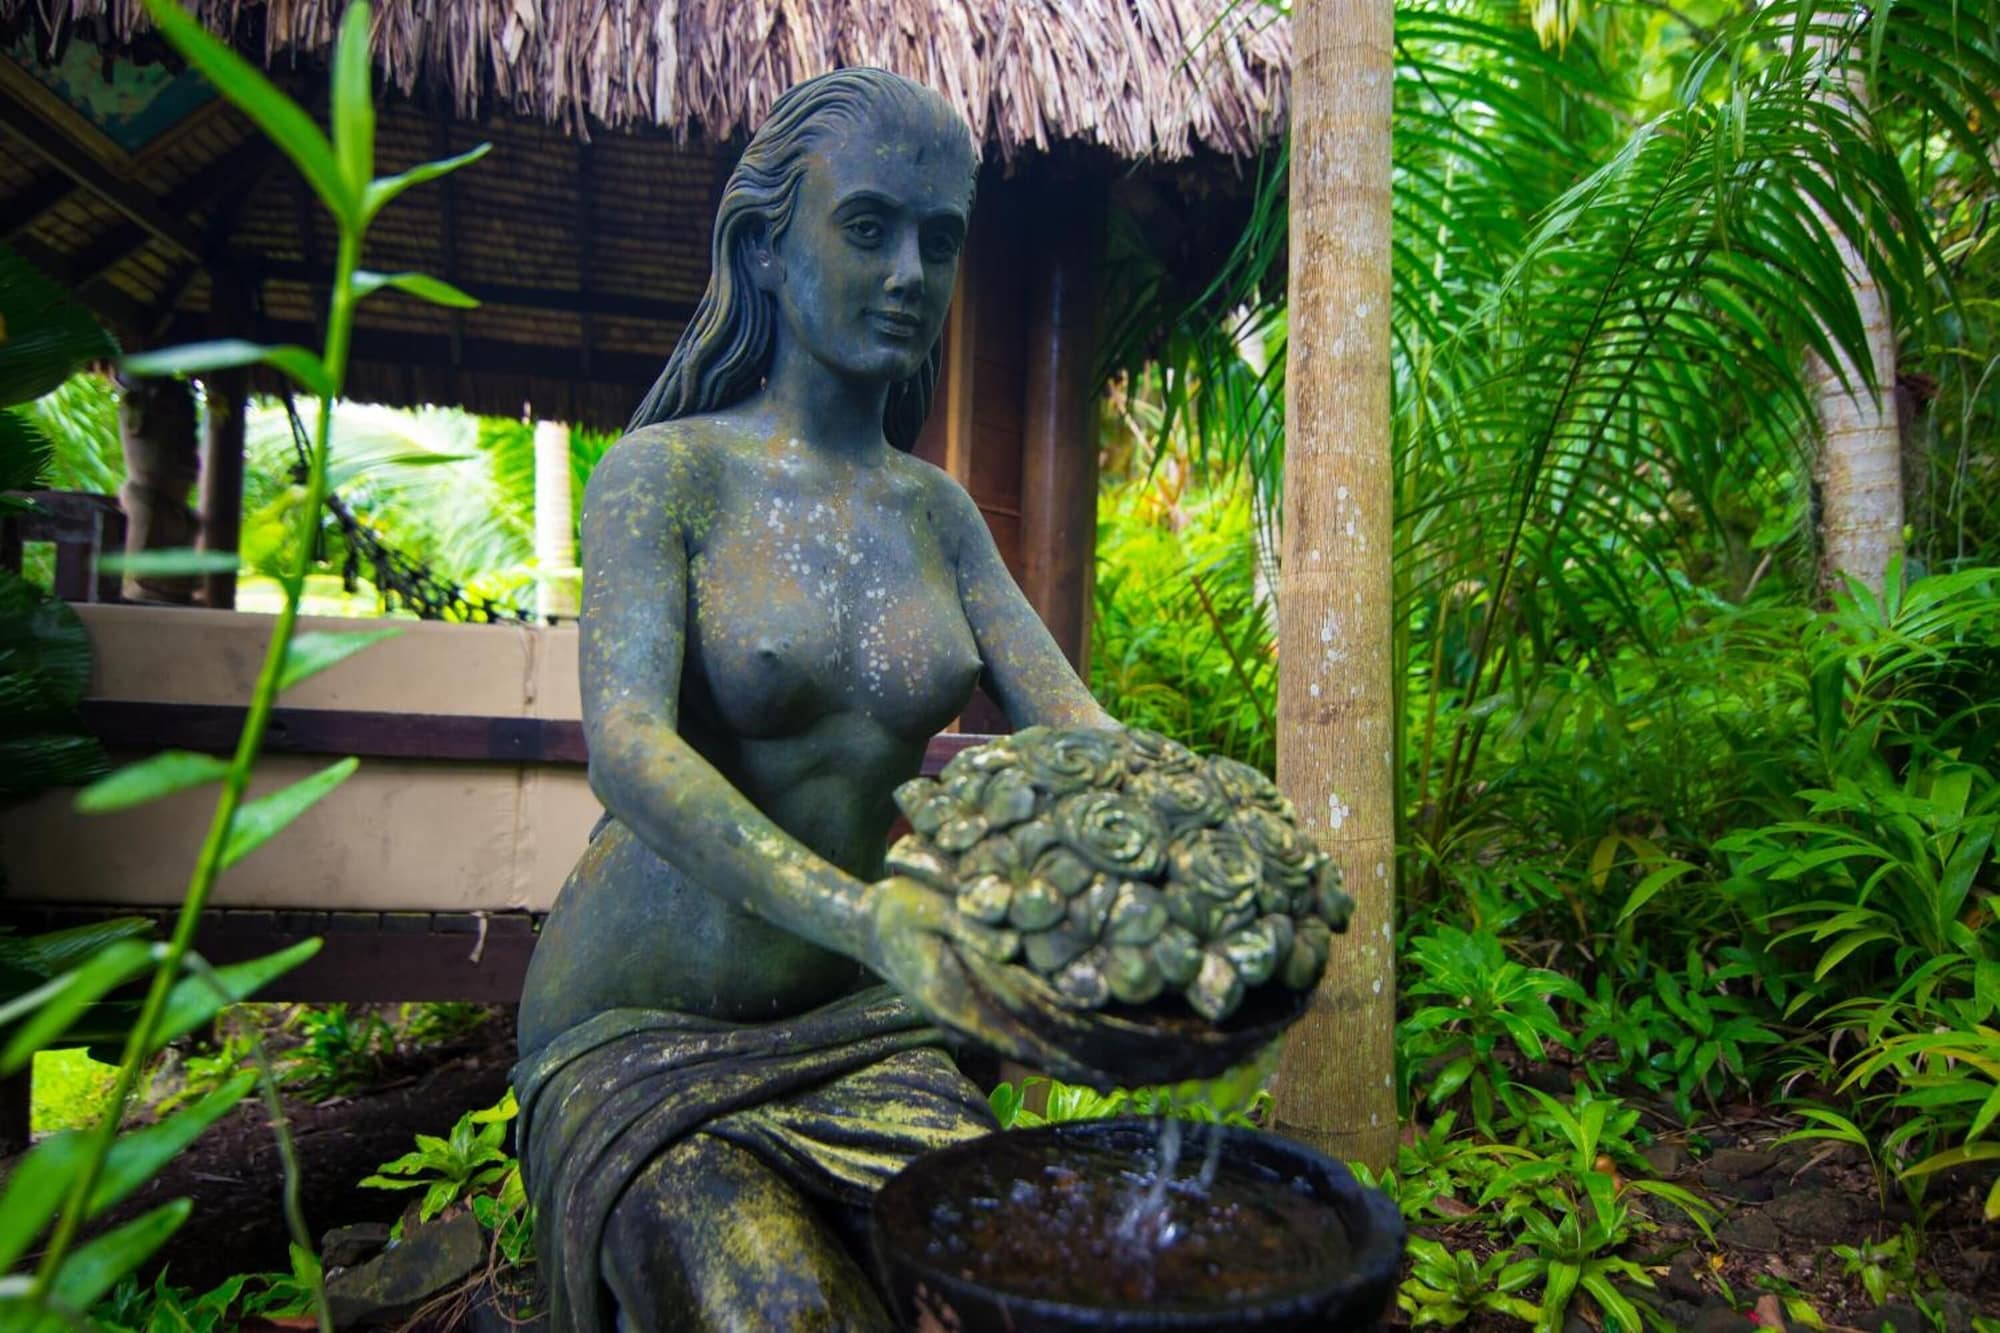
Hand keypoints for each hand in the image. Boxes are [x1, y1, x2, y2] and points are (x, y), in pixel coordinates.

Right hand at [861, 875, 1112, 1079]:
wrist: (863, 931)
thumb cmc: (895, 909)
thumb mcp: (925, 904)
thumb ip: (970, 925)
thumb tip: (1014, 946)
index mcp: (957, 996)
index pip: (1032, 1020)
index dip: (1080, 1033)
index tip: (1126, 1045)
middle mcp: (966, 1022)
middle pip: (1042, 1048)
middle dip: (1095, 1059)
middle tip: (1149, 1070)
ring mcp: (969, 1028)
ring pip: (1034, 1054)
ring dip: (1083, 1065)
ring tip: (1133, 1076)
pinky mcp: (972, 1024)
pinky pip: (1023, 1046)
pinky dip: (1061, 1057)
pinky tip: (1093, 1065)